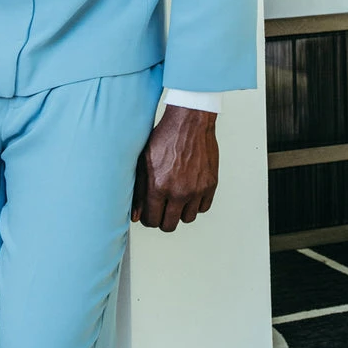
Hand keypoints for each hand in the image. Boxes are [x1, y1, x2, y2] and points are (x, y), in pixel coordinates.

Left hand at [131, 105, 218, 231]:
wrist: (190, 122)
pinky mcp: (210, 185)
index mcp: (158, 186)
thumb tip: (136, 216)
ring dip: (180, 211)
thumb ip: (138, 190)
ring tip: (175, 196)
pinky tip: (189, 191)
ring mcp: (196, 189)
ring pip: (187, 219)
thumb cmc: (164, 137)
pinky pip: (203, 208)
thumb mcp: (144, 160)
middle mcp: (178, 191)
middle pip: (169, 225)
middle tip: (162, 208)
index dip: (149, 218)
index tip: (150, 212)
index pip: (152, 220)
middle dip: (163, 219)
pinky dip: (196, 203)